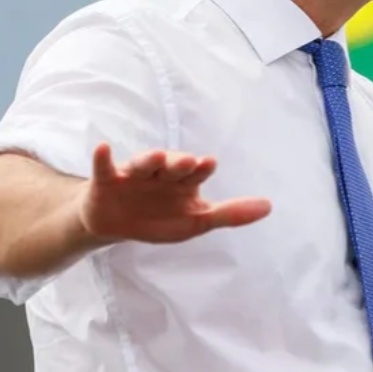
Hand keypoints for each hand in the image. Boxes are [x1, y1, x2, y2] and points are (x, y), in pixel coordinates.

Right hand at [77, 143, 271, 244]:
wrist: (116, 224)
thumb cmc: (160, 217)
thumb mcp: (196, 221)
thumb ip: (230, 214)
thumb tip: (269, 206)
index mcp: (184, 182)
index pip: (196, 172)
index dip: (202, 168)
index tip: (209, 163)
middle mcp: (161, 173)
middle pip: (171, 165)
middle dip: (178, 163)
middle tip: (187, 161)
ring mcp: (134, 175)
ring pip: (143, 164)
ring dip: (149, 160)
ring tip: (156, 157)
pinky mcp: (107, 181)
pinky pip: (104, 167)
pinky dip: (103, 158)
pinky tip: (103, 148)